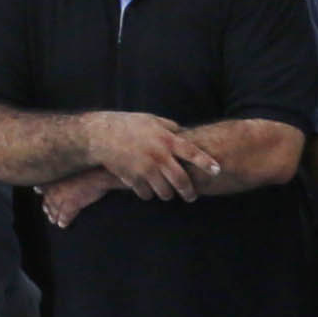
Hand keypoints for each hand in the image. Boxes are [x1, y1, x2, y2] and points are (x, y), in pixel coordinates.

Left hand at [36, 171, 113, 228]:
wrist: (101, 173)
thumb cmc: (92, 166)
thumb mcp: (76, 163)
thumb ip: (68, 167)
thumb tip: (60, 170)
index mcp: (56, 175)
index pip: (44, 184)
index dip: (41, 189)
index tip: (37, 191)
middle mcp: (55, 186)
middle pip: (48, 199)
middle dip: (48, 206)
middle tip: (47, 212)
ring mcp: (62, 197)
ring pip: (54, 209)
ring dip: (54, 216)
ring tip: (54, 220)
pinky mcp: (71, 205)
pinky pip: (64, 216)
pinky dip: (63, 221)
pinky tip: (63, 225)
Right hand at [75, 110, 198, 196]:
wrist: (100, 135)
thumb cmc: (128, 125)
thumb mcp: (151, 120)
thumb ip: (170, 128)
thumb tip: (184, 133)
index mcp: (166, 139)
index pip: (192, 152)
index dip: (206, 162)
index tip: (217, 171)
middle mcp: (159, 156)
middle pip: (181, 180)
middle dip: (189, 192)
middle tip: (191, 196)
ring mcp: (146, 169)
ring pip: (165, 192)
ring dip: (167, 195)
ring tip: (168, 193)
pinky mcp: (133, 179)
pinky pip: (146, 194)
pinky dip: (148, 194)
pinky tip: (148, 190)